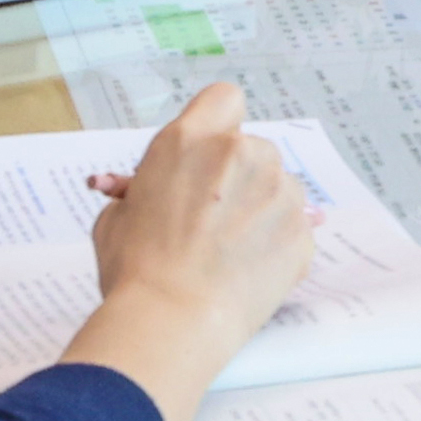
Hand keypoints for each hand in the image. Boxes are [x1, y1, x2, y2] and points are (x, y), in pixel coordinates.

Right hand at [67, 84, 314, 420]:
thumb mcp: (118, 216)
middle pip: (251, 149)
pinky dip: (276, 244)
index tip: (210, 155)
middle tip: (211, 219)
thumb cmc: (135, 270)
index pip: (224, 99)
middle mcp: (241, 154)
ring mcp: (278, 191)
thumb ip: (145, 190)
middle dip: (237, 178)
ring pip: (277, 188)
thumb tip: (153, 194)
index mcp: (190, 140)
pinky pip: (294, 227)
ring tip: (228, 253)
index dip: (217, 126)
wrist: (170, 321)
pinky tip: (247, 272)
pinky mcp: (302, 231)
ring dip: (259, 210)